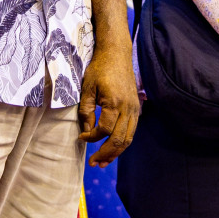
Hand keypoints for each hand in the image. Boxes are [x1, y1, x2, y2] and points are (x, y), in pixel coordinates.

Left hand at [78, 44, 140, 165]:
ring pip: (128, 138)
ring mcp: (134, 109)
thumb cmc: (99, 69)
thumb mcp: (87, 88)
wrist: (116, 54)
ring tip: (104, 162)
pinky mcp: (136, 109)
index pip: (104, 130)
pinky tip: (113, 148)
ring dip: (116, 152)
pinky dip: (123, 142)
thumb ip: (86, 111)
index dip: (91, 137)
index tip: (81, 137)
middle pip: (118, 139)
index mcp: (114, 103)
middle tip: (94, 163)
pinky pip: (131, 131)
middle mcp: (127, 108)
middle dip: (105, 154)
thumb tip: (86, 131)